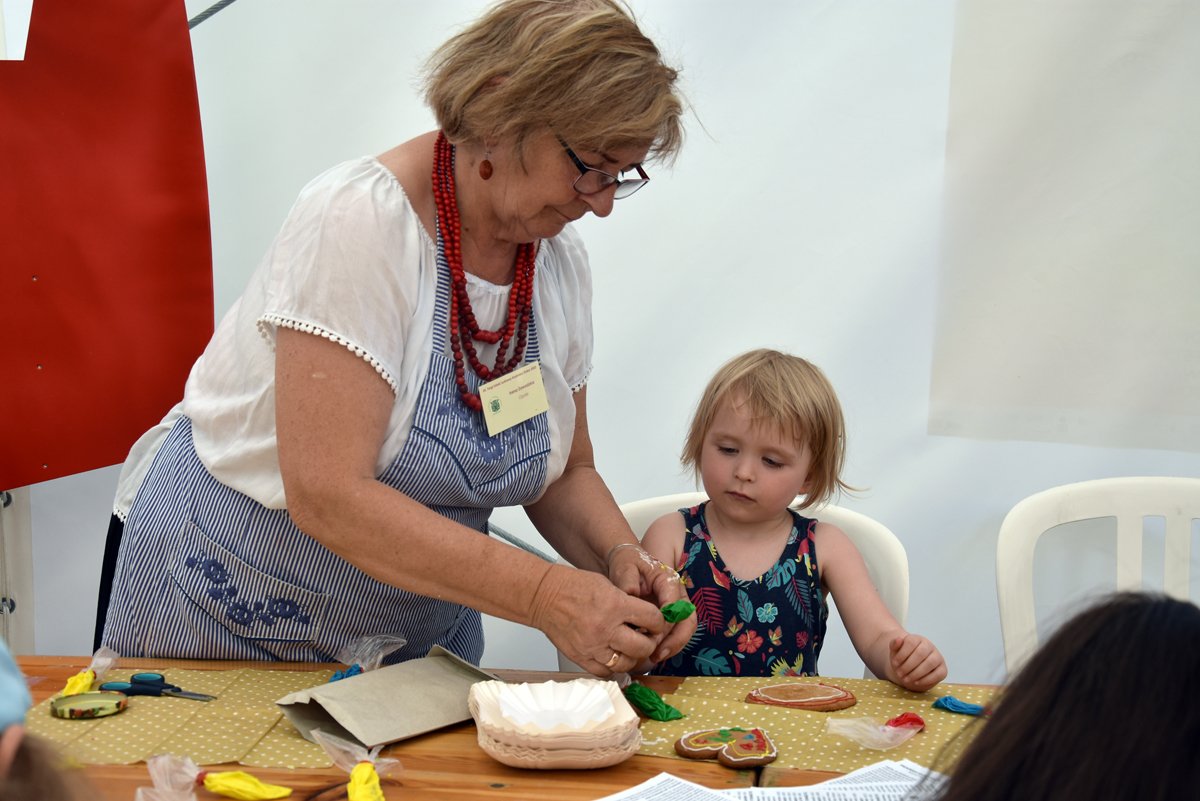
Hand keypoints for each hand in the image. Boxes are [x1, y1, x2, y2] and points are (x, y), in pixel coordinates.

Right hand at [529, 563, 666, 676]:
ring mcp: (593, 646)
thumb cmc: (573, 586)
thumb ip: (627, 603)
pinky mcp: (581, 658)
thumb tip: (645, 619)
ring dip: (632, 657)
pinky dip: (612, 666)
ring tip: (630, 648)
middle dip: (649, 642)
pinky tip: (613, 656)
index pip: (652, 619)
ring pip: (626, 664)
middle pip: (643, 647)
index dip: (658, 622)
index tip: (656, 623)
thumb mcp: (607, 585)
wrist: (543, 596)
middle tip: (646, 638)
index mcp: (615, 605)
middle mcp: (606, 628)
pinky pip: (605, 672)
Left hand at [607, 545, 695, 663]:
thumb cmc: (627, 562)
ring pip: (684, 630)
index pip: (675, 603)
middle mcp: (677, 594)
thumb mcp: (625, 566)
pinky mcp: (669, 616)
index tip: (652, 633)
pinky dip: (667, 645)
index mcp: (668, 580)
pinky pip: (675, 633)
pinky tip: (652, 655)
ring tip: (655, 658)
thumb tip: (631, 595)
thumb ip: (627, 580)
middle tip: (657, 653)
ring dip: (673, 646)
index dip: (666, 621)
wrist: (627, 562)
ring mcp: (676, 606)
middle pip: (687, 620)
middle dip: (674, 640)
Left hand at [887, 633, 946, 691]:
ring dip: (916, 673)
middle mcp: (929, 646)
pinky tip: (916, 682)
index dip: (902, 654)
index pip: (911, 643)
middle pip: (920, 653)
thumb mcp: (895, 652)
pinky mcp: (943, 670)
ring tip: (906, 679)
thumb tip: (898, 639)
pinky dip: (926, 680)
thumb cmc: (903, 659)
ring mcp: (938, 657)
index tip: (895, 663)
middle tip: (899, 674)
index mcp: (917, 639)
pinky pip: (938, 674)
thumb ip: (894, 645)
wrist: (910, 670)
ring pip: (930, 663)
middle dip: (908, 666)